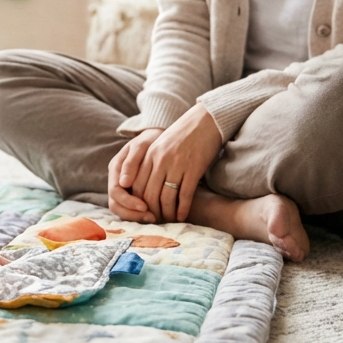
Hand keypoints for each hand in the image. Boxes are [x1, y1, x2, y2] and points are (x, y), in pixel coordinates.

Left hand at [107, 103, 222, 223]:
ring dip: (167, 213)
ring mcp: (176, 165)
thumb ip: (150, 162)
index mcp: (149, 154)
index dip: (138, 202)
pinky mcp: (193, 169)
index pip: (136, 184)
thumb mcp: (161, 145)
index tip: (142, 211)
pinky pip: (184, 195)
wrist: (205, 121)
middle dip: (151, 211)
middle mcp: (160, 160)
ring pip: (166, 198)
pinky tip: (183, 216)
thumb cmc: (182, 135)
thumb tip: (140, 185)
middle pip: (149, 194)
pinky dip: (182, 209)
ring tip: (169, 221)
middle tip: (155, 221)